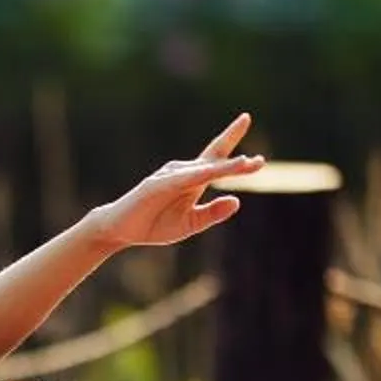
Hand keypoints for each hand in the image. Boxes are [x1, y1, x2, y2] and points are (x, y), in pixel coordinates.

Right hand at [87, 113, 266, 249]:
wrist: (120, 230)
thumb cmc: (154, 225)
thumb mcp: (189, 224)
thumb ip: (212, 214)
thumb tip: (238, 201)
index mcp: (194, 182)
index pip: (218, 162)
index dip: (238, 158)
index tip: (260, 158)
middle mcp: (183, 173)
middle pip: (214, 160)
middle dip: (234, 153)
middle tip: (255, 150)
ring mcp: (169, 177)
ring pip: (202, 170)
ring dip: (223, 167)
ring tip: (245, 165)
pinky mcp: (155, 185)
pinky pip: (180, 179)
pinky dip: (197, 175)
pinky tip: (210, 173)